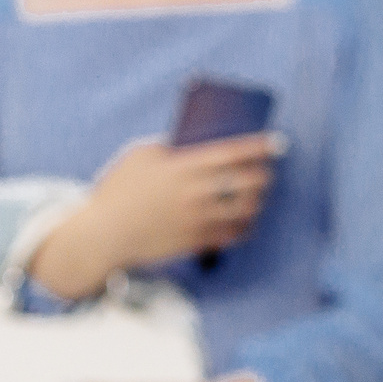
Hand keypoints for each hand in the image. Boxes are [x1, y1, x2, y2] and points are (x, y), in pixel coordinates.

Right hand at [29, 134, 283, 300]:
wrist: (105, 234)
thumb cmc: (119, 190)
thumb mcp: (140, 156)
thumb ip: (170, 146)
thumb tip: (197, 140)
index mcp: (180, 167)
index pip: (230, 153)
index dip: (258, 147)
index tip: (277, 142)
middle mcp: (194, 193)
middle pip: (247, 182)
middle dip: (264, 175)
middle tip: (267, 170)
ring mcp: (198, 219)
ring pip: (246, 209)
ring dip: (258, 200)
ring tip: (258, 194)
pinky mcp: (198, 240)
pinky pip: (235, 233)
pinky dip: (246, 224)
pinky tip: (247, 218)